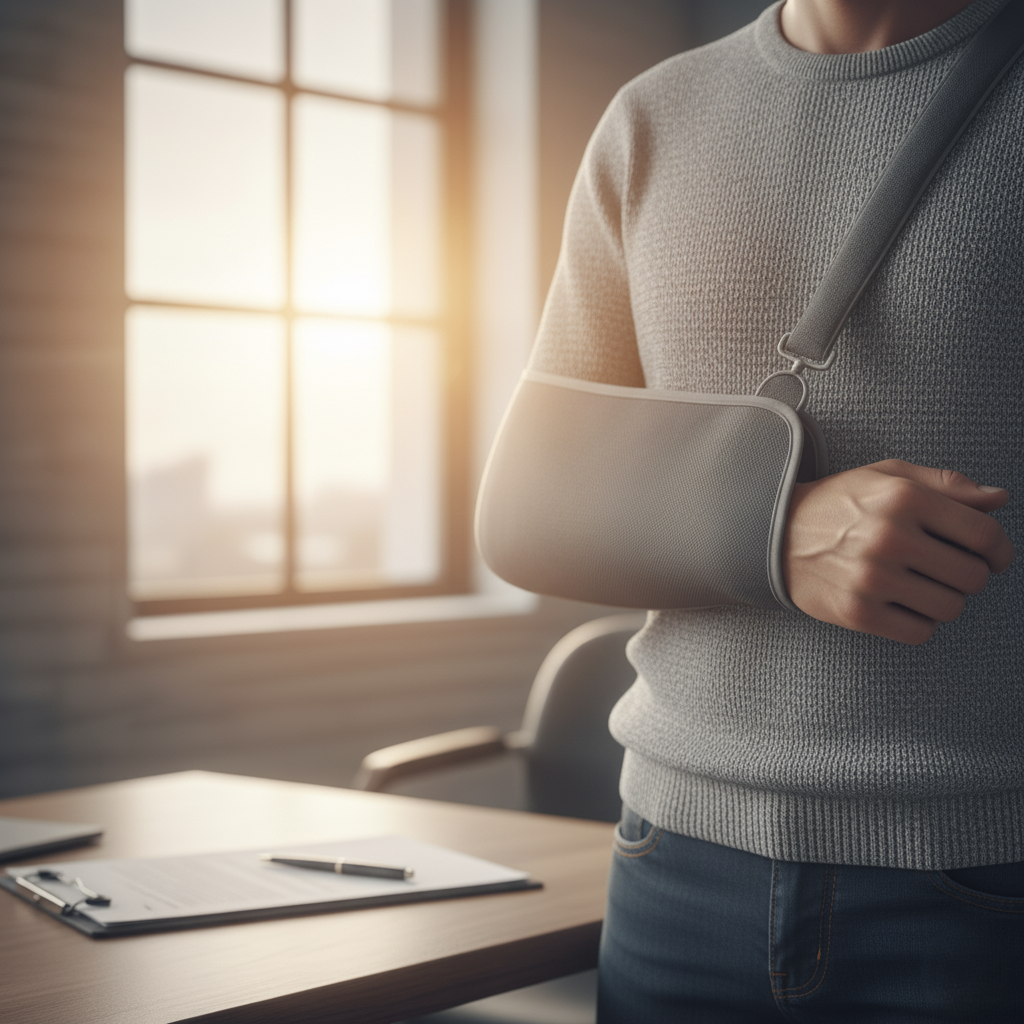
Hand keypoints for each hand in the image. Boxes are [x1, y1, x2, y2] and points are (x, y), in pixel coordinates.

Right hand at [783, 459, 1013, 643]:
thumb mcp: (888, 476)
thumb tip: (999, 499)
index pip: (984, 535)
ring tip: (921, 586)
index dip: (1000, 550)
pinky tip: (901, 603)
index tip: (994, 557)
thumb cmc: (840, 504)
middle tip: (948, 570)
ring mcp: (872, 578)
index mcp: (903, 497)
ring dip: (944, 600)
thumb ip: (946, 484)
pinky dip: (920, 622)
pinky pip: (921, 632)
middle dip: (970, 576)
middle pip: (973, 576)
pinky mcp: (857, 612)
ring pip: (951, 608)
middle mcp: (890, 537)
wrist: (775, 533)